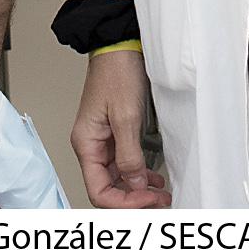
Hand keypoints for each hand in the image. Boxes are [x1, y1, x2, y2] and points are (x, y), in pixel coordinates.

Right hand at [70, 49, 170, 208]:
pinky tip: (155, 180)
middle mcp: (91, 146)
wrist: (120, 46)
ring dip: (139, 191)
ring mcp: (104, 141)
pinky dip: (140, 176)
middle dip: (134, 200)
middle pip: (108, 189)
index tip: (148, 200)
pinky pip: (125, 165)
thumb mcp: (126, 116)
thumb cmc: (117, 72)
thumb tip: (135, 184)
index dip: (123, 203)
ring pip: (118, 179)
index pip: (98, 191)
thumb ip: (130, 155)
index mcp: (86, 144)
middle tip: (160, 203)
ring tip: (162, 195)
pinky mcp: (116, 134)